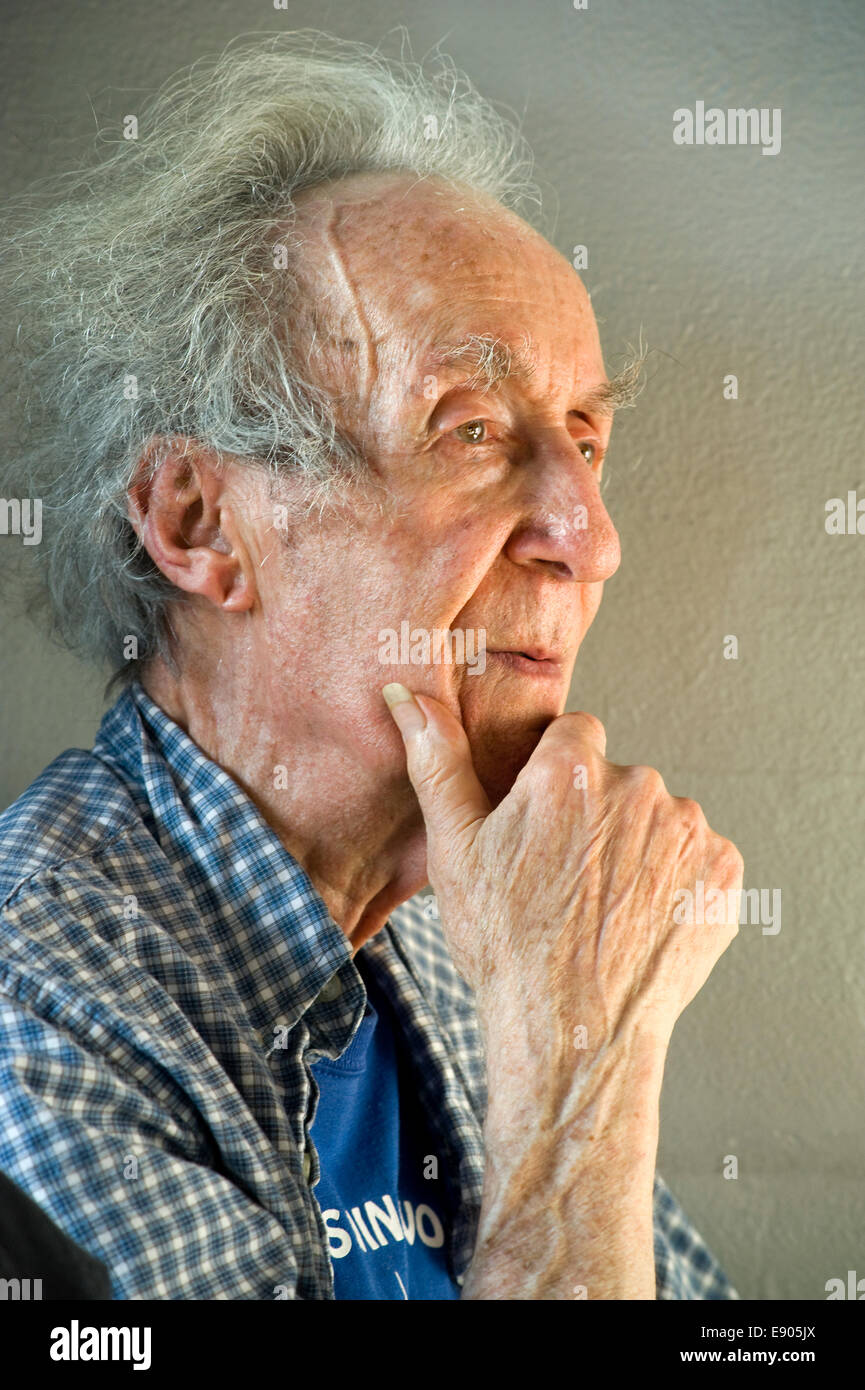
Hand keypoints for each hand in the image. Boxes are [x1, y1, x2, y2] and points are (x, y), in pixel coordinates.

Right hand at [384, 685, 742, 1078]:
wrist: (573, 1034)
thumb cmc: (505, 944)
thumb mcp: (455, 849)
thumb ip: (437, 761)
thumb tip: (404, 694)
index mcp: (570, 767)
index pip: (574, 735)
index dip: (554, 780)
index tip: (542, 827)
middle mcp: (638, 784)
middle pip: (618, 779)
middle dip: (597, 814)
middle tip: (566, 878)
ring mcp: (688, 830)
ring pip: (659, 819)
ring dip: (639, 848)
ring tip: (603, 907)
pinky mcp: (723, 872)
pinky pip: (698, 859)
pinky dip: (676, 882)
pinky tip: (640, 921)